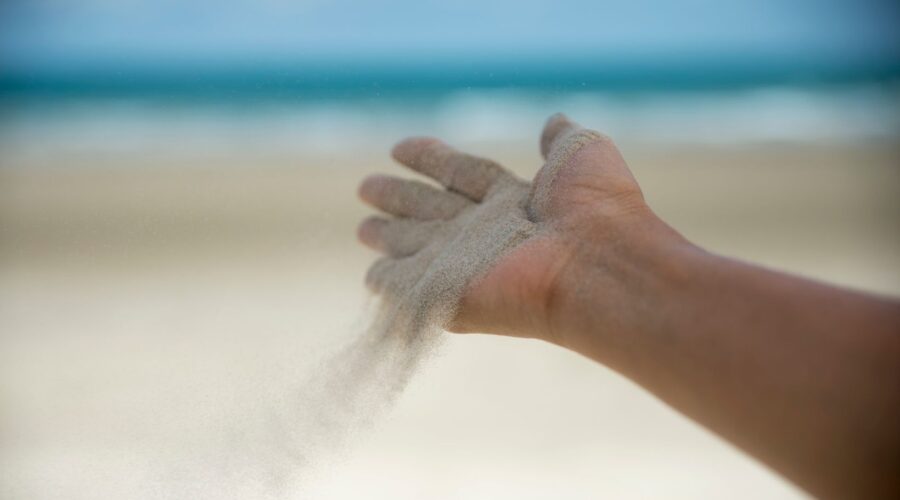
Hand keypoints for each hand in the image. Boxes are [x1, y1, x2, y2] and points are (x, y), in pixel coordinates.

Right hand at [357, 114, 659, 343]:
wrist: (595, 264)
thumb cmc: (595, 208)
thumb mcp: (582, 153)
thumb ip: (561, 139)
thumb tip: (553, 121)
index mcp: (513, 199)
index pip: (461, 174)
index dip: (430, 159)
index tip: (399, 147)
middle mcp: (487, 232)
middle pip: (432, 209)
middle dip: (399, 197)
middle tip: (365, 188)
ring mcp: (468, 266)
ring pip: (418, 246)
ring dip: (390, 237)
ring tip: (364, 229)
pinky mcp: (452, 297)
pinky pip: (412, 289)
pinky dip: (391, 284)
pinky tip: (373, 278)